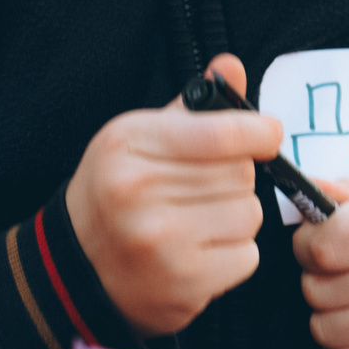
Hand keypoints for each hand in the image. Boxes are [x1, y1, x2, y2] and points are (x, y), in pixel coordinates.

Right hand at [66, 55, 279, 336]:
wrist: (79, 268)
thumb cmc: (116, 193)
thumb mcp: (138, 138)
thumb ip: (189, 108)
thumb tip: (231, 65)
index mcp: (127, 145)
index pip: (218, 132)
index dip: (257, 131)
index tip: (269, 133)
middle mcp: (138, 192)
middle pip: (241, 173)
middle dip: (236, 177)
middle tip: (206, 187)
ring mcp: (160, 242)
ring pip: (250, 214)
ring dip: (237, 216)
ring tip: (202, 220)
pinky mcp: (182, 284)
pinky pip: (247, 256)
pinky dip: (234, 254)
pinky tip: (202, 251)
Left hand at [293, 171, 348, 348]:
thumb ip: (347, 191)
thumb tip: (306, 192)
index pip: (324, 246)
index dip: (306, 243)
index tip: (315, 240)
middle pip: (318, 290)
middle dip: (314, 277)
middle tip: (335, 268)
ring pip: (325, 330)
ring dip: (325, 314)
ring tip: (347, 295)